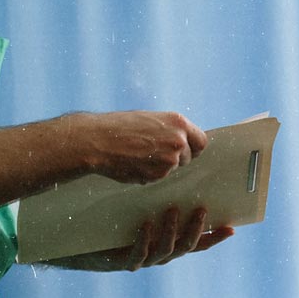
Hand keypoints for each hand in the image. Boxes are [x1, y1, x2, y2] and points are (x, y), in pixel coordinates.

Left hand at [52, 205, 234, 270]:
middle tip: (202, 210)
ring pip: (165, 251)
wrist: (81, 239)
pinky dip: (145, 239)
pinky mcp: (124, 262)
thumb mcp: (141, 206)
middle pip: (185, 246)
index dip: (214, 237)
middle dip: (195, 229)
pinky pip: (138, 253)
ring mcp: (143, 259)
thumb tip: (179, 171)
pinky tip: (147, 224)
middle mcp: (159, 254)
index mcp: (168, 243)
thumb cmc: (114, 220)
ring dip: (172, 232)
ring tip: (173, 211)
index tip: (231, 227)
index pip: (198, 242)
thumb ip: (162, 196)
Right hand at [71, 111, 208, 184]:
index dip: (192, 148)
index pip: (201, 142)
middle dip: (175, 159)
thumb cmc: (120, 127)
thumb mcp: (151, 120)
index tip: (185, 150)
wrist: (97, 140)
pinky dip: (148, 174)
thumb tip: (184, 142)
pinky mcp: (157, 175)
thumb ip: (170, 131)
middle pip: (188, 158)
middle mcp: (178, 141)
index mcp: (178, 123)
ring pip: (172, 169)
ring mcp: (169, 160)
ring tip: (138, 156)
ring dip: (160, 167)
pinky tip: (132, 164)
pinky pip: (158, 178)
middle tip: (153, 153)